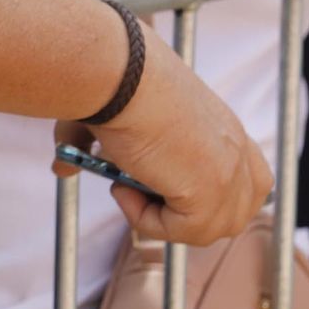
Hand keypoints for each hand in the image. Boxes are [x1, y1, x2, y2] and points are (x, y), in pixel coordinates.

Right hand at [55, 26, 272, 245]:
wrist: (119, 76)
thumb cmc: (113, 85)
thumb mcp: (114, 121)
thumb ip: (90, 147)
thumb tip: (62, 168)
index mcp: (224, 129)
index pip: (246, 181)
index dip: (208, 198)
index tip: (158, 188)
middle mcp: (235, 149)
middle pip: (236, 214)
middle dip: (188, 219)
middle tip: (141, 193)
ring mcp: (229, 171)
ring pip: (208, 229)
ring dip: (161, 220)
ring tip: (125, 187)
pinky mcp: (211, 189)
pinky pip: (183, 232)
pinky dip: (147, 221)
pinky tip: (124, 188)